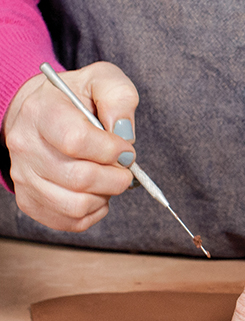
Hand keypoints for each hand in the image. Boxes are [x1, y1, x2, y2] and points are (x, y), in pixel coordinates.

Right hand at [2, 62, 138, 230]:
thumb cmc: (77, 100)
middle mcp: (25, 147)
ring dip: (105, 197)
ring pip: (77, 206)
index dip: (111, 150)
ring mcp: (25, 178)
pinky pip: (73, 221)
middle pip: (80, 179)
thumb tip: (125, 133)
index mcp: (41, 113)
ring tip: (107, 179)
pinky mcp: (32, 202)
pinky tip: (96, 192)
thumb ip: (119, 98)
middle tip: (124, 169)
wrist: (42, 114)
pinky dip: (95, 211)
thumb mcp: (101, 82)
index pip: (76, 141)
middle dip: (116, 178)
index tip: (126, 149)